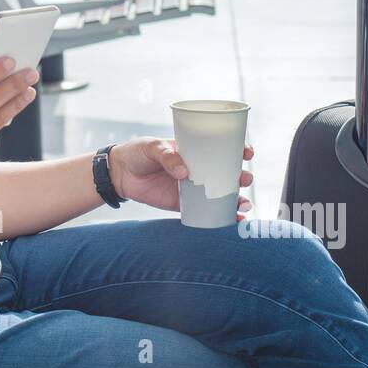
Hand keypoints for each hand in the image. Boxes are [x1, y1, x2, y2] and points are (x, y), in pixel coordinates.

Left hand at [108, 136, 253, 217]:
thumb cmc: (137, 152)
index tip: (247, 152)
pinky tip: (232, 221)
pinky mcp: (184, 204)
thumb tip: (184, 172)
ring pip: (221, 194)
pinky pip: (206, 212)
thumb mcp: (152, 146)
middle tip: (244, 179)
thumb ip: (168, 155)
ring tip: (243, 204)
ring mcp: (193, 188)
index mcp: (194, 150)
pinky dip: (221, 218)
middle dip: (242, 177)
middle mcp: (198, 169)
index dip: (239, 149)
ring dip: (237, 199)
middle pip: (227, 173)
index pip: (222, 148)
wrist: (120, 173)